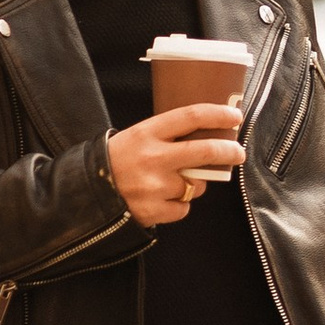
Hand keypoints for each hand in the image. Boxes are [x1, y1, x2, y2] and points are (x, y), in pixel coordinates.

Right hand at [108, 103, 243, 226]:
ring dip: (194, 184)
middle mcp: (153, 157)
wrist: (86, 192)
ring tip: (172, 183)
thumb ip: (168, 136)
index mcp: (148, 132)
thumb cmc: (117, 161)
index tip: (235, 116)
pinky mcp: (154, 210)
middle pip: (205, 151)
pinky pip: (184, 208)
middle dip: (229, 151)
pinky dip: (179, 205)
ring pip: (196, 185)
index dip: (218, 115)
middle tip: (238, 152)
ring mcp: (155, 186)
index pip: (191, 116)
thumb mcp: (137, 137)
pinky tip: (161, 200)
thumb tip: (208, 136)